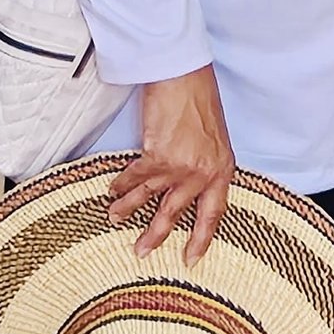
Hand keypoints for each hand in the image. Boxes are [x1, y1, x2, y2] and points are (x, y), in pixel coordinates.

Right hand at [110, 66, 238, 263]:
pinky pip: (135, 178)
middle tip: (142, 253)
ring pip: (150, 198)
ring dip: (129, 210)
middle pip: (177, 214)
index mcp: (222, 169)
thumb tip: (189, 179)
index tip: (192, 258)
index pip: (214, 213)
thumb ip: (205, 162)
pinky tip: (112, 190)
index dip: (201, 238)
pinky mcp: (158, 156)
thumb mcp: (215, 137)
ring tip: (115, 219)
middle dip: (156, 235)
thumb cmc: (200, 97)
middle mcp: (203, 174)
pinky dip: (121, 184)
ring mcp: (180, 167)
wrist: (185, 75)